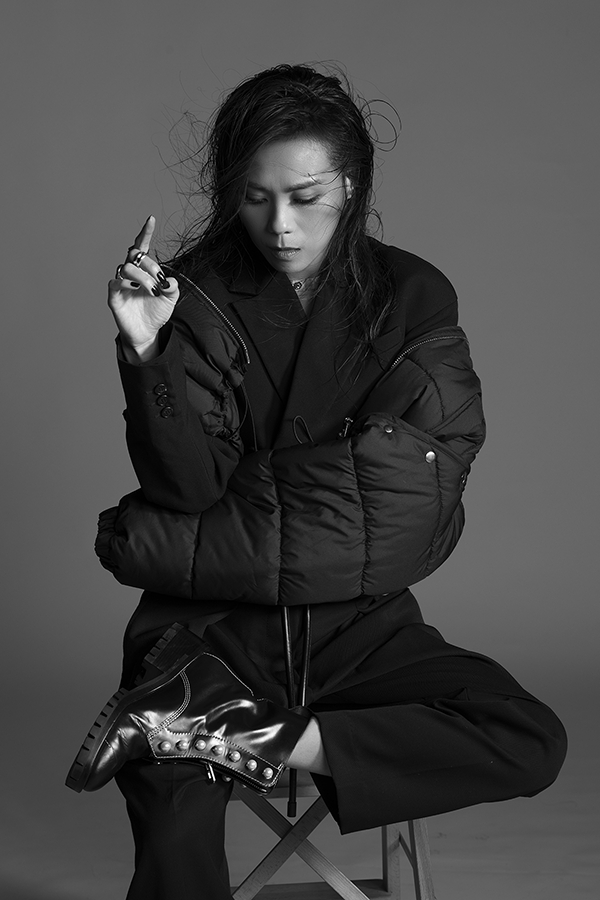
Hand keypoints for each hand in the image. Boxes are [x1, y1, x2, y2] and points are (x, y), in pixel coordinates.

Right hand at [108, 216, 178, 360]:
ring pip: (126, 267)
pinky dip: (126, 283)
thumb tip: (170, 280)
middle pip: (135, 255)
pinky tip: (135, 288)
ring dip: (142, 277)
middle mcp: (131, 273)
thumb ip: (172, 287)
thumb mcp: (170, 299)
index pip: (142, 246)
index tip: (151, 219)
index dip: (145, 233)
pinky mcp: (114, 296)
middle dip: (150, 264)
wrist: (148, 332)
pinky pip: (115, 282)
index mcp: (144, 270)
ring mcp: (121, 283)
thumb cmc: (156, 312)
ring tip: (152, 290)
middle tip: (159, 280)